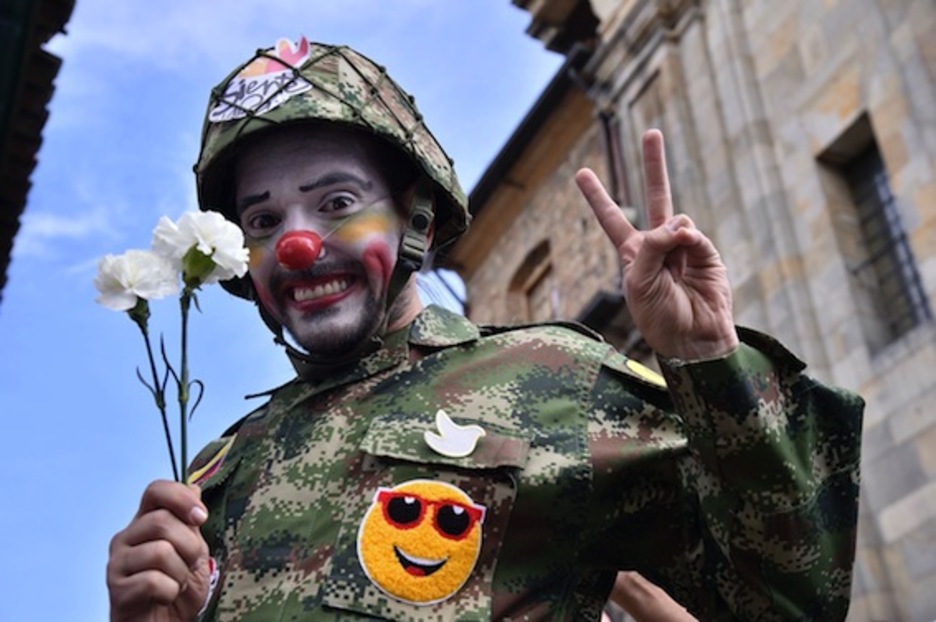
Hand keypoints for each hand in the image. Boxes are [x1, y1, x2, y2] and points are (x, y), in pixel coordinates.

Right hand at [107, 481, 211, 621]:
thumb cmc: (178, 588)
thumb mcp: (193, 550)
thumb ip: (190, 521)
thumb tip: (193, 486)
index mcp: (144, 522)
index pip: (156, 490)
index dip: (181, 498)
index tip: (201, 518)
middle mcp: (126, 538)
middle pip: (162, 521)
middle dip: (189, 546)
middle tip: (190, 564)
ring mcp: (117, 563)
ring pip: (160, 551)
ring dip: (180, 572)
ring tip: (175, 583)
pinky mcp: (116, 590)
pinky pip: (154, 581)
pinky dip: (170, 592)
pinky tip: (164, 597)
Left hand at [575, 129, 737, 360]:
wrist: (692, 339)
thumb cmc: (659, 316)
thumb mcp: (638, 281)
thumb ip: (651, 247)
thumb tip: (679, 222)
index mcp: (633, 254)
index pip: (611, 219)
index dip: (598, 197)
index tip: (581, 173)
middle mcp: (657, 245)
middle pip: (655, 197)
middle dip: (654, 164)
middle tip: (651, 132)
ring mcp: (683, 247)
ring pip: (676, 217)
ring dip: (670, 237)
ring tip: (672, 266)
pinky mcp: (706, 254)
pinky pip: (693, 235)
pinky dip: (688, 240)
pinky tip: (686, 250)